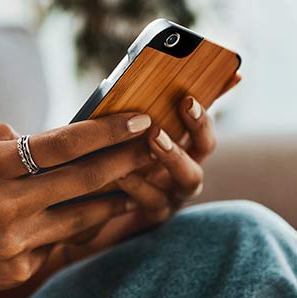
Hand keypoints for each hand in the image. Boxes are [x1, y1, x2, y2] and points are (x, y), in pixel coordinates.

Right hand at [0, 113, 154, 297]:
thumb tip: (33, 136)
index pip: (63, 143)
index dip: (107, 130)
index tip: (139, 118)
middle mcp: (9, 206)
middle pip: (86, 178)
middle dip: (127, 159)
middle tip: (155, 145)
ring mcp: (17, 243)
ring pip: (84, 214)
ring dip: (115, 196)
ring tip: (136, 181)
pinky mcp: (19, 270)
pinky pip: (59, 243)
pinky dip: (76, 226)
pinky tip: (87, 216)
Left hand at [64, 96, 215, 259]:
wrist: (92, 209)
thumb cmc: (106, 161)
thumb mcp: (121, 138)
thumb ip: (131, 119)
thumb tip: (127, 81)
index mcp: (180, 143)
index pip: (200, 122)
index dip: (200, 113)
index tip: (188, 99)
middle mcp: (184, 167)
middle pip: (204, 147)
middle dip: (195, 128)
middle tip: (173, 112)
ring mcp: (175, 193)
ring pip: (189, 178)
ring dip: (173, 156)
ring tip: (153, 139)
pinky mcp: (156, 216)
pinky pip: (155, 201)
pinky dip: (139, 186)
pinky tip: (122, 174)